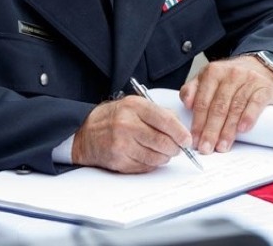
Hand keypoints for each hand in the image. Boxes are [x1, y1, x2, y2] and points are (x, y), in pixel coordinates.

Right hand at [72, 97, 191, 172]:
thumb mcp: (134, 105)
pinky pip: (145, 167)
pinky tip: (147, 156)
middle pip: (163, 142)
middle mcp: (127, 124)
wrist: (85, 132)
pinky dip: (151, 164)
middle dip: (175, 148)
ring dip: (164, 157)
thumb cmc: (113, 117)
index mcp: (134, 106)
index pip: (165, 120)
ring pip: (156, 157)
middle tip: (177, 148)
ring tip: (162, 152)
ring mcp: (122, 144)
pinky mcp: (118, 160)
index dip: (180, 133)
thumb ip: (158, 113)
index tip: (187, 140)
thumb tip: (181, 127)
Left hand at [179, 56, 272, 154]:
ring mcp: (248, 80)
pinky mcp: (264, 87)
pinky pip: (255, 103)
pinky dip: (249, 117)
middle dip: (211, 131)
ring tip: (222, 146)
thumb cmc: (231, 78)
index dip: (197, 123)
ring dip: (228, 130)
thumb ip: (194, 89)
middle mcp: (230, 74)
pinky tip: (243, 129)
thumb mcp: (209, 78)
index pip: (202, 101)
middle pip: (218, 107)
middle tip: (206, 148)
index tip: (194, 140)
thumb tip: (186, 104)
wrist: (260, 66)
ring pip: (235, 108)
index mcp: (213, 72)